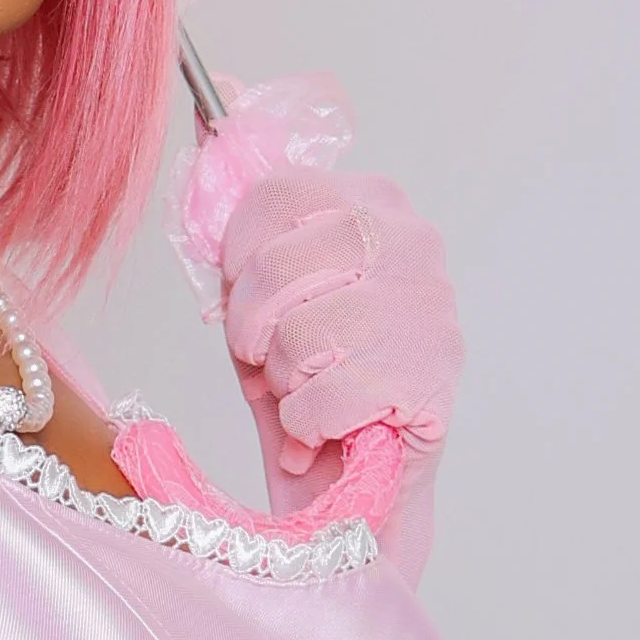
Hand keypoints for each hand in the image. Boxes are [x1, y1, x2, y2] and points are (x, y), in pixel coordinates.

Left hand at [220, 168, 463, 585]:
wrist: (362, 482)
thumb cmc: (308, 369)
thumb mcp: (268, 291)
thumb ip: (246, 238)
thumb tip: (208, 157)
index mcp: (370, 198)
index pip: (275, 194)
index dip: (236, 255)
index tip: (240, 292)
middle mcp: (410, 240)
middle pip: (275, 267)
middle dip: (249, 327)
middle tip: (263, 357)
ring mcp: (427, 308)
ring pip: (298, 335)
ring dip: (282, 380)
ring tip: (302, 390)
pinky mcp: (431, 378)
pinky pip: (322, 396)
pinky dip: (304, 423)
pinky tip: (323, 426)